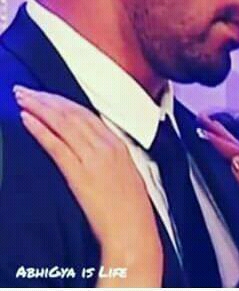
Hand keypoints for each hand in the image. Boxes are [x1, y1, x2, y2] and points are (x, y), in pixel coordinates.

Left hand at [13, 86, 162, 285]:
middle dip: (48, 100)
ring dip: (41, 108)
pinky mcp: (80, 173)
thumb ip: (109, 155)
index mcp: (118, 144)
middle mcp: (106, 146)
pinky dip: (41, 131)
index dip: (64, 102)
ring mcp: (93, 158)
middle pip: (73, 114)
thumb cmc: (131, 207)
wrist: (133, 228)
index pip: (86, 114)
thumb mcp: (125, 172)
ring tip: (23, 99)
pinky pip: (57, 145)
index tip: (48, 96)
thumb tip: (91, 146)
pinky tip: (28, 121)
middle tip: (27, 91)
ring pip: (63, 124)